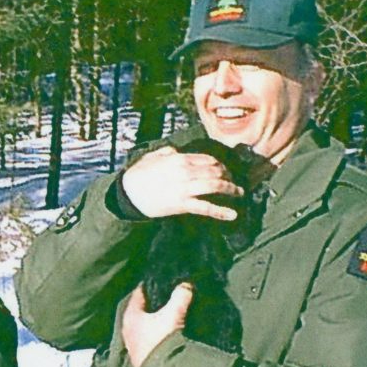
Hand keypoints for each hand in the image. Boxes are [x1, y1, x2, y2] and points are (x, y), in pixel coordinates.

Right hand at [121, 147, 242, 219]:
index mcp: (180, 158)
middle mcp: (186, 172)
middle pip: (215, 171)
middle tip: (233, 180)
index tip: (224, 169)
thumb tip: (177, 151)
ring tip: (238, 193)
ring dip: (230, 189)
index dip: (220, 164)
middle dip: (228, 176)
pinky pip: (206, 208)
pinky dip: (221, 212)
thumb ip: (168, 151)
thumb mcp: (153, 156)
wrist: (128, 193)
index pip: (208, 159)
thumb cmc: (138, 174)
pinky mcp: (183, 204)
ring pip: (216, 186)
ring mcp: (186, 189)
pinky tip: (233, 215)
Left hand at [121, 283, 192, 366]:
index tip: (161, 280)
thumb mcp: (173, 315)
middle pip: (142, 309)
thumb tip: (185, 286)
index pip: (139, 292)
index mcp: (131, 315)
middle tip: (169, 295)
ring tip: (172, 314)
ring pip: (146, 324)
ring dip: (157, 319)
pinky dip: (158, 333)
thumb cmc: (159, 342)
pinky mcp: (142, 355)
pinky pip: (150, 338)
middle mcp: (128, 328)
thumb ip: (180, 297)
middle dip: (155, 303)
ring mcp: (134, 343)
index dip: (150, 285)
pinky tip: (170, 333)